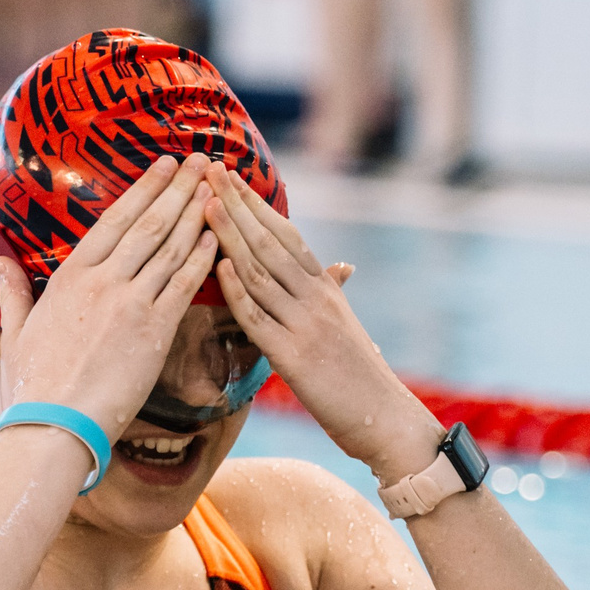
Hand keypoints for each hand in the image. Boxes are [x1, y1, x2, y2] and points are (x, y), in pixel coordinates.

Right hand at [0, 153, 222, 439]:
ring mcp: (130, 303)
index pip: (114, 220)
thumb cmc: (30, 386)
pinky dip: (204, 258)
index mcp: (69, 276)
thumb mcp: (14, 331)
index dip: (144, 189)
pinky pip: (185, 285)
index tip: (165, 165)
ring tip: (217, 188)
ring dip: (197, 214)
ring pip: (172, 248)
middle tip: (203, 161)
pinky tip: (219, 238)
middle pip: (150, 224)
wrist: (54, 425)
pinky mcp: (154, 331)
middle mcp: (102, 281)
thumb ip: (13, 290)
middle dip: (179, 188)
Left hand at [203, 165, 440, 480]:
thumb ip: (334, 293)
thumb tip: (341, 267)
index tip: (229, 176)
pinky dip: (238, 290)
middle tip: (209, 170)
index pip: (286, 234)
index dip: (255, 203)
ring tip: (204, 205)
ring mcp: (306, 326)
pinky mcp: (294, 358)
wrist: (385, 420)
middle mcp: (316, 299)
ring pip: (261, 272)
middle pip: (270, 242)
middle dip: (237, 204)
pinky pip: (259, 318)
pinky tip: (218, 267)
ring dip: (230, 236)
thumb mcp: (347, 325)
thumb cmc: (361, 377)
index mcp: (326, 288)